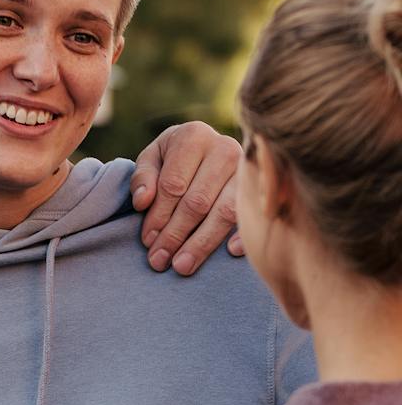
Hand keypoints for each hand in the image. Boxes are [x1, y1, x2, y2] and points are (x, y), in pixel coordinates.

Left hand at [131, 120, 243, 275]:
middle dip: (175, 235)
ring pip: (224, 211)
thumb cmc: (175, 158)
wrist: (210, 149)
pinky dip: (242, 233)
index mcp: (193, 137)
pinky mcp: (262, 187)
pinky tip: (229, 252)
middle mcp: (225, 149)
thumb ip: (142, 177)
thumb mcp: (152, 159)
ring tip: (182, 267)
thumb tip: (142, 202)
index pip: (173, 185)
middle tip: (160, 261)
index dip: (158, 216)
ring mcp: (247, 168)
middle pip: (197, 201)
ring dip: (202, 243)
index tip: (147, 241)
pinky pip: (252, 214)